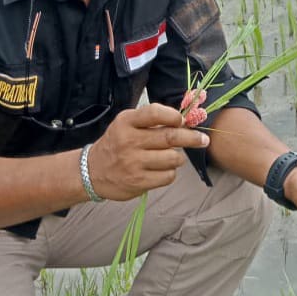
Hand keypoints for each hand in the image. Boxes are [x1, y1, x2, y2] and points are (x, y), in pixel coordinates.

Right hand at [86, 103, 209, 200]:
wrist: (92, 171)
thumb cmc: (117, 142)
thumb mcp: (127, 124)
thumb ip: (151, 120)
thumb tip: (184, 120)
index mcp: (127, 122)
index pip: (155, 113)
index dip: (173, 116)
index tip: (182, 120)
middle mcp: (129, 141)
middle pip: (170, 137)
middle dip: (192, 138)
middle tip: (203, 139)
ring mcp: (133, 163)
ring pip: (173, 158)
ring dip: (179, 157)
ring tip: (173, 156)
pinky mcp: (138, 182)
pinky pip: (167, 176)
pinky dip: (170, 172)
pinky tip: (162, 169)